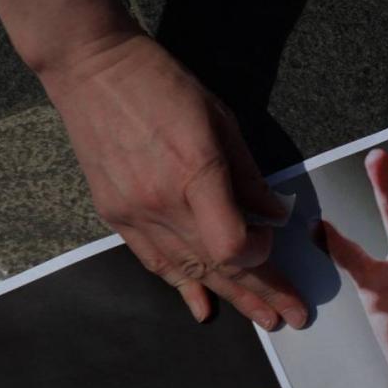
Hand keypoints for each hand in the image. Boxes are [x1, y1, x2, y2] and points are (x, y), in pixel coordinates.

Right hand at [41, 32, 304, 327]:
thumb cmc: (163, 86)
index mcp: (195, 175)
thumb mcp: (222, 122)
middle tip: (293, 315)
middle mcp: (161, 203)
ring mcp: (134, 213)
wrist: (94, 70)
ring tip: (263, 317)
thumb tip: (275, 214)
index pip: (232, 245)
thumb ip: (249, 176)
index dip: (260, 255)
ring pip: (188, 270)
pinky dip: (181, 286)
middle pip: (217, 265)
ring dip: (230, 297)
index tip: (274, 243)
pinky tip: (203, 308)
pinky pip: (154, 261)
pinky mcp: (116, 214)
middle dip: (261, 293)